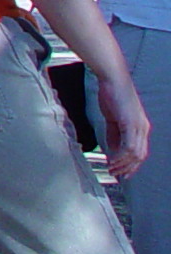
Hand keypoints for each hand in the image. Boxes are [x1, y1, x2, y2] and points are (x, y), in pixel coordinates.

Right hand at [98, 66, 151, 181]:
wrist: (112, 78)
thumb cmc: (111, 94)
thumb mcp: (113, 117)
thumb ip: (115, 133)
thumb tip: (113, 149)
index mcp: (140, 126)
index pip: (140, 151)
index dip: (132, 164)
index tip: (122, 172)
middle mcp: (143, 128)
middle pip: (140, 156)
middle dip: (128, 168)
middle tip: (117, 175)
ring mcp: (139, 126)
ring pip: (135, 154)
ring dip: (123, 164)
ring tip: (112, 169)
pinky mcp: (131, 124)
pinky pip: (128, 146)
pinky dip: (120, 155)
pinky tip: (112, 159)